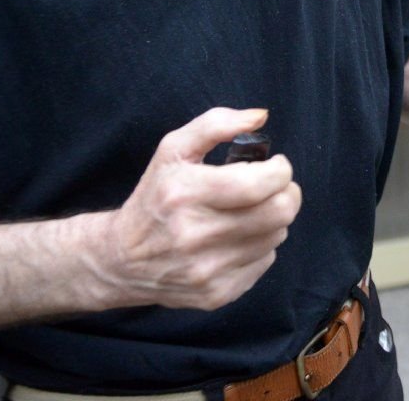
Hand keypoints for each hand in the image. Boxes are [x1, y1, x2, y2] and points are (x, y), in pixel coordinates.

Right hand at [88, 107, 301, 310]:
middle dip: (287, 192)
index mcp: (186, 193)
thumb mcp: (173, 149)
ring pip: (276, 236)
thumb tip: (260, 116)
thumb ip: (216, 124)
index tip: (274, 165)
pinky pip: (264, 262)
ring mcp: (207, 269)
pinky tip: (235, 238)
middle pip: (279, 212)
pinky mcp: (216, 294)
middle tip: (274, 187)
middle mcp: (195, 235)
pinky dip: (259, 246)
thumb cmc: (155, 196)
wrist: (121, 259)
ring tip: (249, 211)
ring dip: (272, 219)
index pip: (261, 184)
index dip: (280, 170)